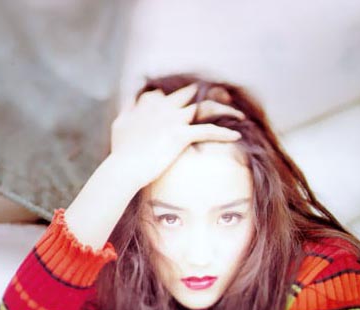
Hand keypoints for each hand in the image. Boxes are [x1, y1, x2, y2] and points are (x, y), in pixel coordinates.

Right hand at [110, 82, 244, 190]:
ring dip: (224, 110)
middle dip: (208, 94)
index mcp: (150, 103)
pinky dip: (224, 133)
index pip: (170, 93)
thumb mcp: (120, 124)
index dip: (183, 96)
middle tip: (224, 100)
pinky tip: (236, 136)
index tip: (195, 100)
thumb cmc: (120, 151)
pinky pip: (208, 130)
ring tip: (239, 116)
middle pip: (191, 93)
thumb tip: (131, 98)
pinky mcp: (180, 135)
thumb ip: (128, 108)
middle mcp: (164, 107)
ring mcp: (173, 119)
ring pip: (205, 107)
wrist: (124, 168)